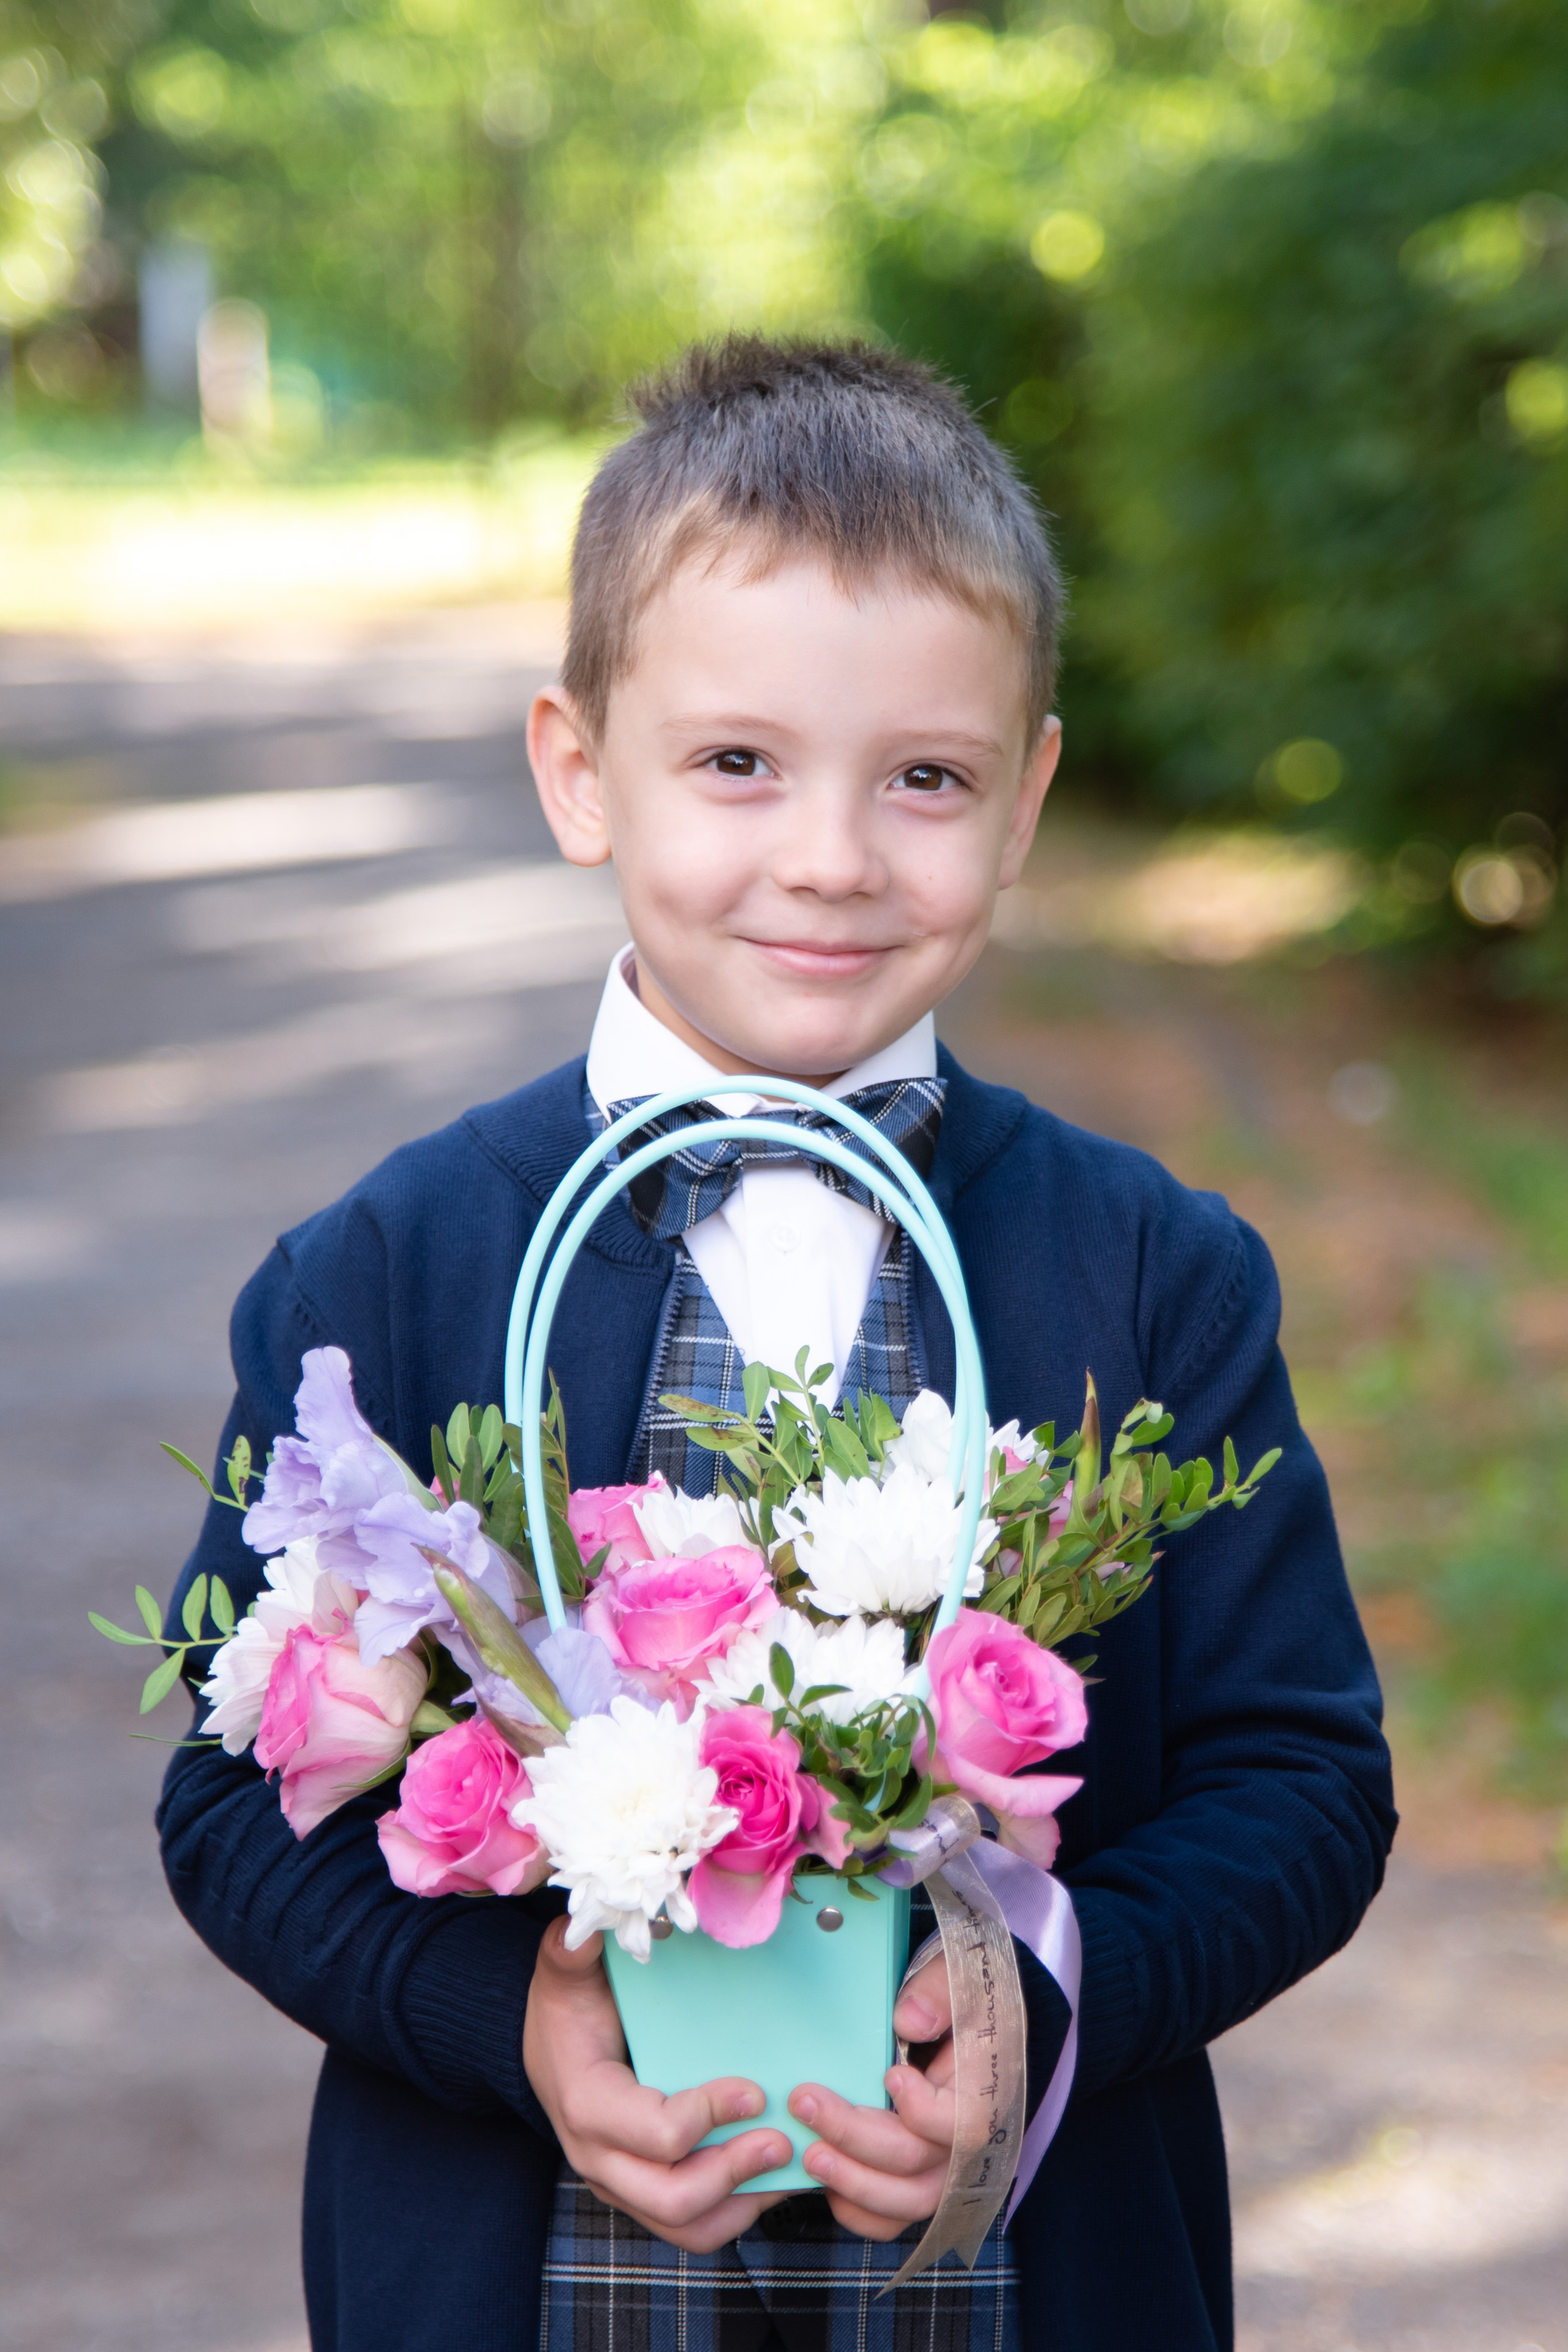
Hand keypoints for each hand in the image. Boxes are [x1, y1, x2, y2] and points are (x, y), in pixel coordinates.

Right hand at [522, 1916, 793, 2250]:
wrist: (546, 2046)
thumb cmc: (566, 2007)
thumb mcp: (565, 1974)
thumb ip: (572, 1951)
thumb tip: (586, 1926)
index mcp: (588, 2105)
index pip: (658, 2134)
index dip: (710, 2116)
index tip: (754, 2090)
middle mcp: (599, 2157)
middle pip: (673, 2197)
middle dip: (737, 2172)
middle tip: (784, 2140)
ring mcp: (619, 2181)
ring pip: (685, 2225)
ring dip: (741, 2202)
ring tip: (785, 2166)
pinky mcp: (638, 2191)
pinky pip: (688, 2226)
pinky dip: (732, 2212)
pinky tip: (767, 2180)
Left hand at [789, 1947, 954, 2239]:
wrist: (968, 2022)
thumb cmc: (959, 1997)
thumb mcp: (956, 1976)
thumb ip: (936, 1992)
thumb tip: (909, 2021)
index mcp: (985, 2089)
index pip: (965, 2124)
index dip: (925, 2110)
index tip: (890, 2074)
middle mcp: (968, 2140)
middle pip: (918, 2163)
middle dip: (856, 2138)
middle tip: (804, 2103)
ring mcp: (943, 2167)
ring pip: (905, 2202)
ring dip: (851, 2182)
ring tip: (808, 2152)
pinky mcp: (918, 2180)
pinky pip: (891, 2218)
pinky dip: (856, 2208)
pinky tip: (823, 2177)